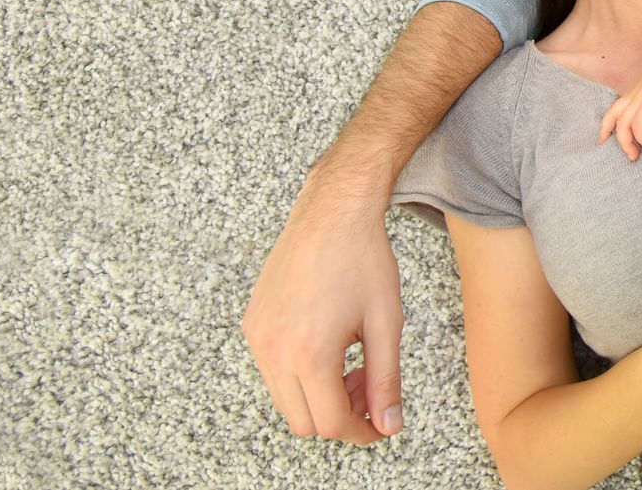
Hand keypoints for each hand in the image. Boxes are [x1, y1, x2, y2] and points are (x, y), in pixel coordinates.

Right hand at [243, 178, 405, 441]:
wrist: (332, 210)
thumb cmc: (363, 259)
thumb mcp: (385, 323)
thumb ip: (386, 381)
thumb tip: (388, 425)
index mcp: (309, 354)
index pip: (332, 424)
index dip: (362, 431)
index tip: (382, 422)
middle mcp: (274, 350)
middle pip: (304, 421)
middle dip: (340, 416)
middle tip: (369, 386)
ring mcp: (258, 336)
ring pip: (286, 399)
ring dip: (319, 397)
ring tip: (352, 362)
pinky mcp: (253, 322)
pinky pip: (272, 371)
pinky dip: (299, 374)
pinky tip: (328, 344)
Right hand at [599, 45, 641, 160]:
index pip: (639, 126)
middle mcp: (638, 96)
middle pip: (622, 123)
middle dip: (624, 142)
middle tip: (634, 157)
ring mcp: (634, 93)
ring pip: (614, 113)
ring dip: (609, 129)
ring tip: (604, 144)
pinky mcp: (634, 91)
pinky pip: (616, 106)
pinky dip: (609, 118)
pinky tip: (607, 128)